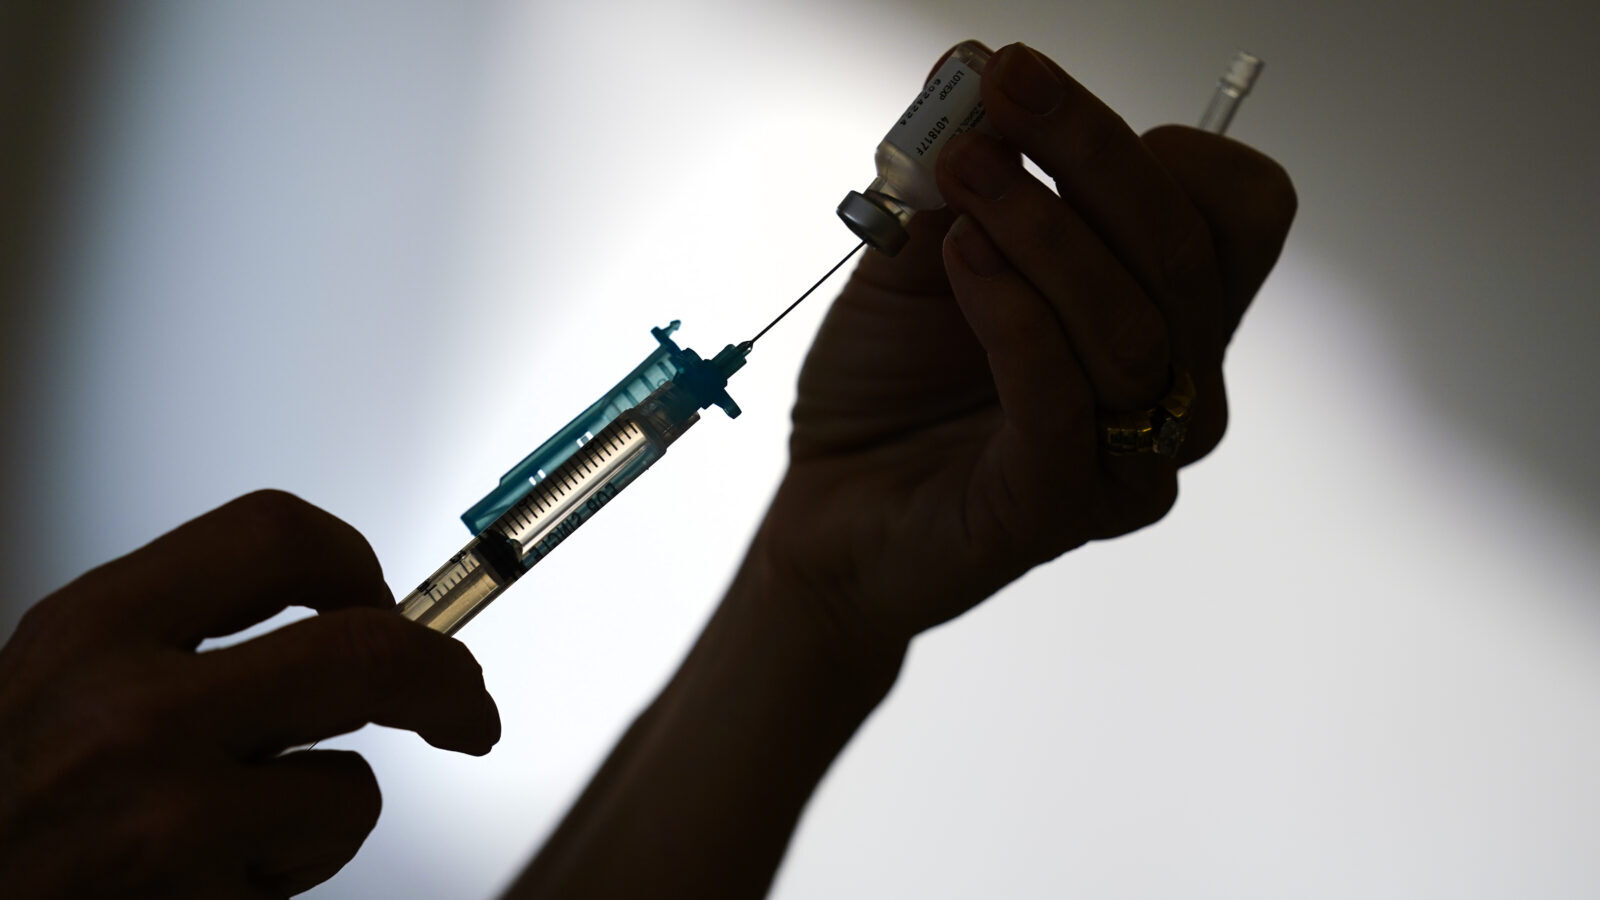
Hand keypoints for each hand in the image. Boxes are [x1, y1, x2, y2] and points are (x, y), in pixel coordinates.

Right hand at [0, 490, 498, 897]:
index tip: (388, 601)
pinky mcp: (190, 899)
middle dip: (445, 678)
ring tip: (253, 832)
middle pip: (364, 649)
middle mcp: (127, 707)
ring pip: (350, 783)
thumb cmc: (12, 808)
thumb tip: (341, 616)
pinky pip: (312, 864)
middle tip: (467, 705)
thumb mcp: (64, 683)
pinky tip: (219, 882)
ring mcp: (160, 812)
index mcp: (95, 627)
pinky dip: (295, 871)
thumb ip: (177, 641)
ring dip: (331, 809)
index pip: (275, 534)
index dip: (359, 564)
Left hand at [749, 42, 1295, 644]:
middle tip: (1004, 88)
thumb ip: (958, 171)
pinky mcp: (1059, 508)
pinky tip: (960, 260)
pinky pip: (1065, 400)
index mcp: (1164, 314)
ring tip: (961, 177)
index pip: (1235, 214)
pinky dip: (1012, 313)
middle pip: (1187, 253)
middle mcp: (1173, 389)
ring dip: (1043, 229)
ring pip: (1135, 328)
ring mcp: (1127, 459)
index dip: (1159, 144)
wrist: (830, 507)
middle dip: (1092, 153)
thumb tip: (971, 64)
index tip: (1035, 92)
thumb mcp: (923, 249)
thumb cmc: (889, 386)